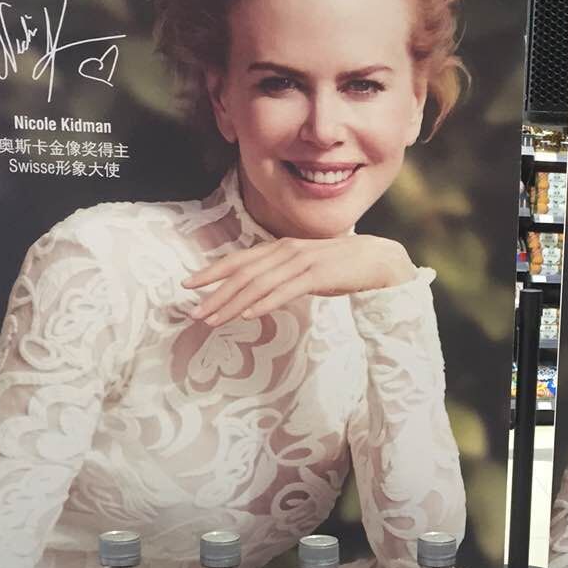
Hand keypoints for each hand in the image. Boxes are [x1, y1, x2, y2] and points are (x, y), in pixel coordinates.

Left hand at [184, 235, 415, 325]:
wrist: (378, 261)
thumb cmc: (341, 268)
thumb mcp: (306, 269)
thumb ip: (283, 275)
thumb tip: (259, 292)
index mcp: (281, 248)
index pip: (240, 260)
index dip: (212, 271)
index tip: (189, 286)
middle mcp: (287, 251)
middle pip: (243, 273)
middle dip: (215, 293)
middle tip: (195, 312)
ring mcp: (301, 262)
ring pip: (258, 284)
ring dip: (232, 302)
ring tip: (214, 319)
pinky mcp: (317, 276)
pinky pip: (284, 291)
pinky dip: (263, 303)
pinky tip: (247, 314)